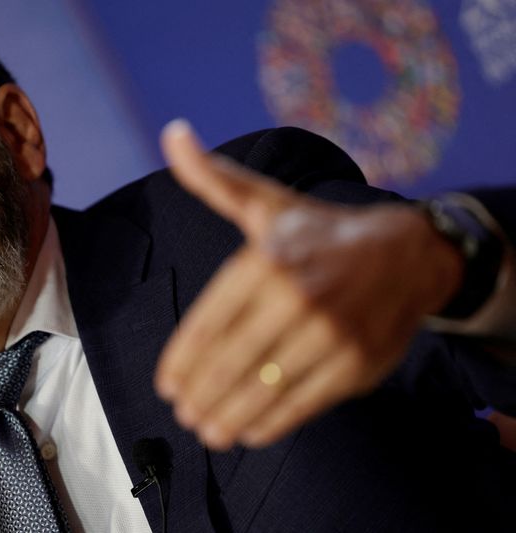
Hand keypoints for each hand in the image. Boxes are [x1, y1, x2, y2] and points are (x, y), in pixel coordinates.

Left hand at [154, 120, 463, 449]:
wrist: (405, 253)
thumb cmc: (319, 232)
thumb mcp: (266, 201)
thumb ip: (214, 180)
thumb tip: (172, 134)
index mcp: (266, 260)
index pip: (209, 322)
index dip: (182, 360)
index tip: (166, 385)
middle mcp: (297, 297)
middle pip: (232, 361)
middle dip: (201, 394)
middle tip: (183, 413)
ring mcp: (330, 333)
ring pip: (265, 388)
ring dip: (229, 416)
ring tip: (206, 430)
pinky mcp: (357, 363)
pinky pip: (304, 402)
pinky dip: (272, 423)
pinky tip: (249, 433)